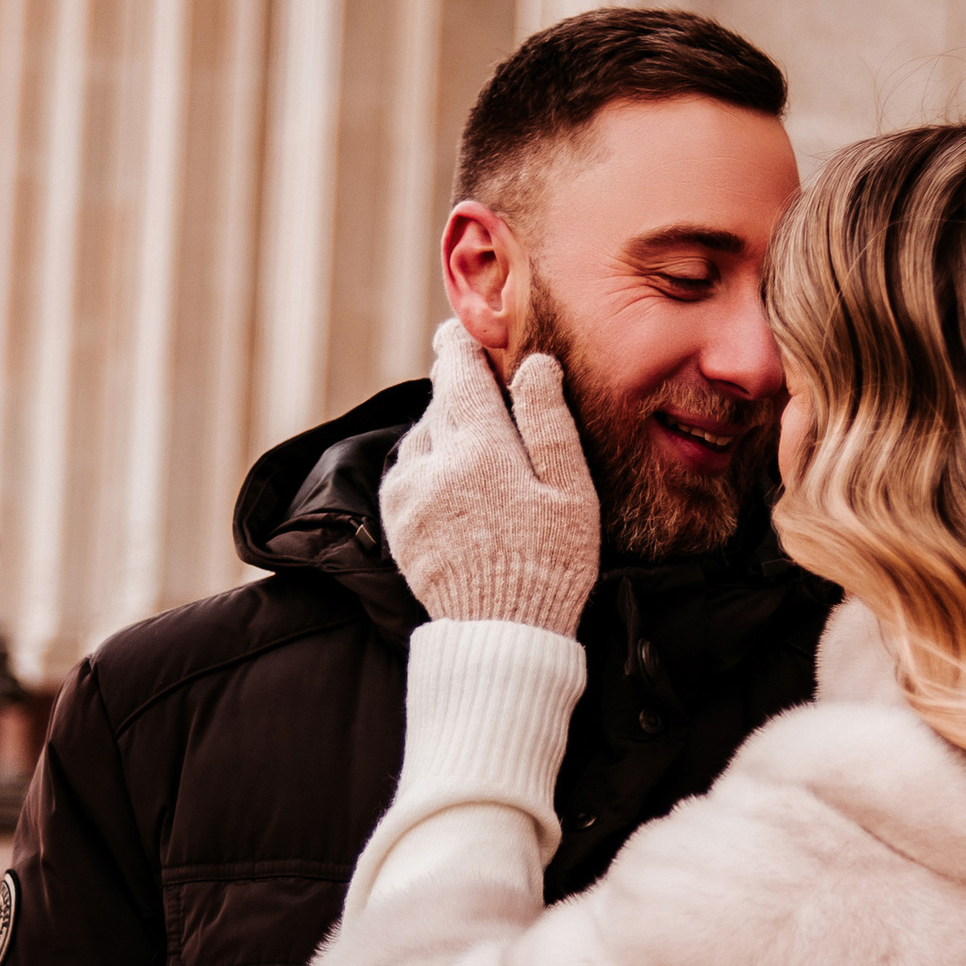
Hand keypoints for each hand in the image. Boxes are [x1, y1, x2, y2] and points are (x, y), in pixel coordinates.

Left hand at [381, 318, 599, 634]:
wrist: (501, 634)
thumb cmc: (551, 563)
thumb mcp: (569, 492)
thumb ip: (549, 422)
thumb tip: (534, 364)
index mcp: (479, 450)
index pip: (460, 373)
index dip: (460, 346)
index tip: (461, 331)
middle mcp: (433, 465)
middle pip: (440, 403)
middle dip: (458, 390)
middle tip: (477, 384)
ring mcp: (408, 496)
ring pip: (422, 437)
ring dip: (444, 430)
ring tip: (477, 446)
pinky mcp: (397, 523)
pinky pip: (408, 472)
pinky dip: (427, 463)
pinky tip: (455, 480)